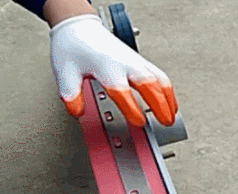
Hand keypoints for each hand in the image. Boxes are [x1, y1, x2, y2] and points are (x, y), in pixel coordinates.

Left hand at [49, 14, 177, 126]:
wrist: (78, 25)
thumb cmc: (73, 46)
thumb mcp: (65, 73)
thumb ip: (71, 95)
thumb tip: (77, 112)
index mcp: (107, 66)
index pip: (122, 91)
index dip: (132, 108)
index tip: (138, 122)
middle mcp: (124, 62)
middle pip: (149, 84)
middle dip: (160, 105)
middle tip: (165, 122)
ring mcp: (134, 60)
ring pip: (159, 78)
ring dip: (168, 98)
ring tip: (172, 115)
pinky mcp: (138, 59)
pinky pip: (159, 75)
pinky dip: (167, 89)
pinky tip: (168, 100)